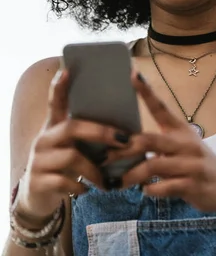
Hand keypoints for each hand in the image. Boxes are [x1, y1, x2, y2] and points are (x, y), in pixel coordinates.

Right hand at [16, 69, 135, 220]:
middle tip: (125, 140)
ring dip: (95, 169)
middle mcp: (44, 139)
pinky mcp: (38, 181)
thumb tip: (125, 130)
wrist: (39, 197)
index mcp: (54, 126)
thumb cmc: (65, 165)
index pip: (55, 102)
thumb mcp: (73, 147)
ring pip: (72, 157)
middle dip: (102, 132)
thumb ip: (88, 136)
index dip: (60, 87)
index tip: (67, 70)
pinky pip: (64, 181)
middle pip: (72, 127)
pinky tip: (88, 190)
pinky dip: (80, 186)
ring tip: (107, 181)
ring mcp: (39, 160)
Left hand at [104, 71, 215, 213]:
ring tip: (118, 182)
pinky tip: (145, 190)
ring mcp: (191, 164)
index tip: (133, 75)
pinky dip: (151, 190)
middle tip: (104, 157)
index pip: (161, 107)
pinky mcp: (193, 185)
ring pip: (154, 166)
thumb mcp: (182, 146)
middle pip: (150, 140)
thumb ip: (159, 143)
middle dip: (125, 148)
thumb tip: (125, 142)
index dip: (146, 92)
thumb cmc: (196, 163)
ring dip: (132, 175)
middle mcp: (186, 143)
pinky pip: (165, 187)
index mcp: (180, 129)